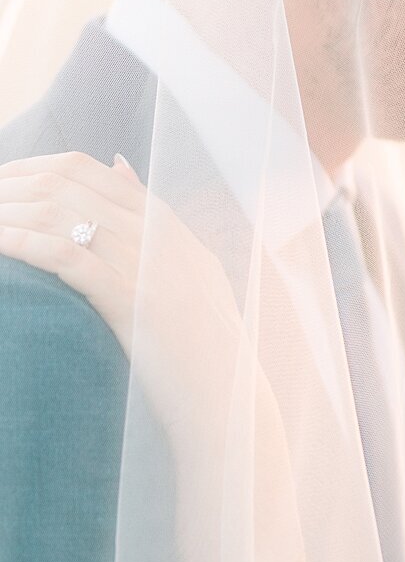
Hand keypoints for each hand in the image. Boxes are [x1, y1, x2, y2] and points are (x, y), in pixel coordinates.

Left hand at [0, 151, 249, 446]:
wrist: (225, 397)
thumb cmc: (201, 341)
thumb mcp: (188, 265)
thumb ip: (152, 218)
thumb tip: (118, 164)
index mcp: (166, 225)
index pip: (90, 171)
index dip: (36, 169)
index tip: (2, 182)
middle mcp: (156, 235)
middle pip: (67, 185)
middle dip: (13, 186)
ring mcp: (146, 265)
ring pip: (60, 213)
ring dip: (9, 211)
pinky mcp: (132, 300)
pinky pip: (65, 256)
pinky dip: (24, 243)